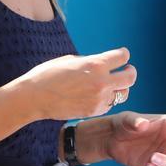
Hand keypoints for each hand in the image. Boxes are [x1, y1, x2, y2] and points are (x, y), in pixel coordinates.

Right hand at [19, 48, 136, 119]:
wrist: (35, 97)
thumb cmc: (49, 74)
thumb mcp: (71, 60)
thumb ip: (90, 62)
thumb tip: (100, 64)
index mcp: (96, 64)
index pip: (122, 57)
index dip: (123, 55)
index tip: (122, 56)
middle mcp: (101, 81)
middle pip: (130, 77)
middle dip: (130, 72)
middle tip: (127, 70)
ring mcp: (99, 98)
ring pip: (122, 93)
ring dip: (119, 88)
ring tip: (113, 85)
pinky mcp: (94, 110)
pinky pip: (109, 104)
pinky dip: (107, 99)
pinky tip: (99, 96)